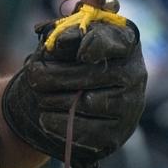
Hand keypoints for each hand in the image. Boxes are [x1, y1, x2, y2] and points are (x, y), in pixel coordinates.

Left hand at [0, 20, 145, 167]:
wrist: (83, 95)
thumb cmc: (75, 58)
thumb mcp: (71, 39)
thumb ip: (66, 33)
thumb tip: (59, 42)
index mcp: (125, 43)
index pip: (115, 41)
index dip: (97, 45)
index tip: (81, 53)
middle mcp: (134, 74)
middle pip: (93, 75)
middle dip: (57, 75)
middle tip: (34, 75)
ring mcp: (129, 107)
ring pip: (87, 104)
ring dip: (56, 100)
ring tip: (39, 96)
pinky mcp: (117, 133)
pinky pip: (86, 131)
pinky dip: (60, 124)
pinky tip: (45, 117)